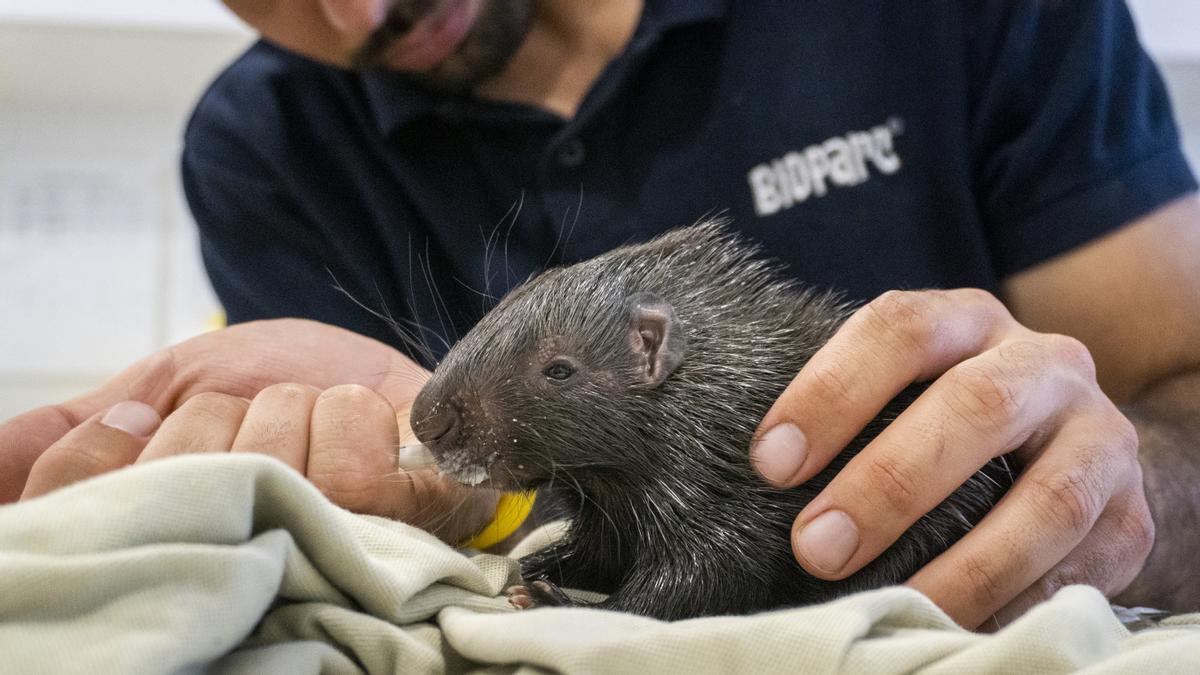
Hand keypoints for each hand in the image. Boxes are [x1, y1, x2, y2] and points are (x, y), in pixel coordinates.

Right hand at [2, 319, 498, 542]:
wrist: (362, 360)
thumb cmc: (259, 383)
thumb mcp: (152, 393)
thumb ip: (64, 432)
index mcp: (175, 539)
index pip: (86, 506)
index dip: (109, 448)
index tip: (150, 422)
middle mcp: (246, 564)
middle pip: (189, 479)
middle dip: (218, 420)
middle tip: (253, 421)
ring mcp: (328, 551)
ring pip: (275, 466)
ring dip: (293, 410)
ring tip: (314, 421)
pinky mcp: (410, 526)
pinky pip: (355, 472)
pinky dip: (353, 414)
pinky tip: (366, 424)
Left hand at [750, 289, 1153, 628]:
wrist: (1071, 446)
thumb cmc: (947, 418)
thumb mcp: (904, 388)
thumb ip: (849, 411)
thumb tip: (763, 472)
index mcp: (967, 322)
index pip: (900, 329)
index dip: (832, 392)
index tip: (771, 464)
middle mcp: (1042, 364)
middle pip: (975, 406)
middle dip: (889, 483)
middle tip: (816, 547)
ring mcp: (1099, 438)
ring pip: (1046, 500)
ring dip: (964, 565)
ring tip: (895, 606)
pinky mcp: (1131, 515)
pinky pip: (1081, 566)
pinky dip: (1018, 603)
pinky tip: (958, 626)